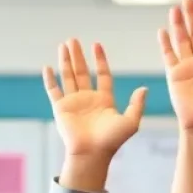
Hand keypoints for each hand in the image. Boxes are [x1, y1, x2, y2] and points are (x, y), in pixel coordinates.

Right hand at [43, 40, 145, 159]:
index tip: (97, 45)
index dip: (100, 61)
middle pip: (82, 72)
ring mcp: (74, 103)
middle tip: (74, 40)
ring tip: (64, 45)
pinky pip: (53, 90)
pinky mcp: (61, 108)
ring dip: (65, 61)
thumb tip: (144, 88)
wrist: (92, 153)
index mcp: (105, 101)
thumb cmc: (112, 140)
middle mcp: (88, 99)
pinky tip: (48, 67)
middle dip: (79, 56)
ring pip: (68, 77)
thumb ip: (137, 105)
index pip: (102, 76)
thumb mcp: (130, 122)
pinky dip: (50, 79)